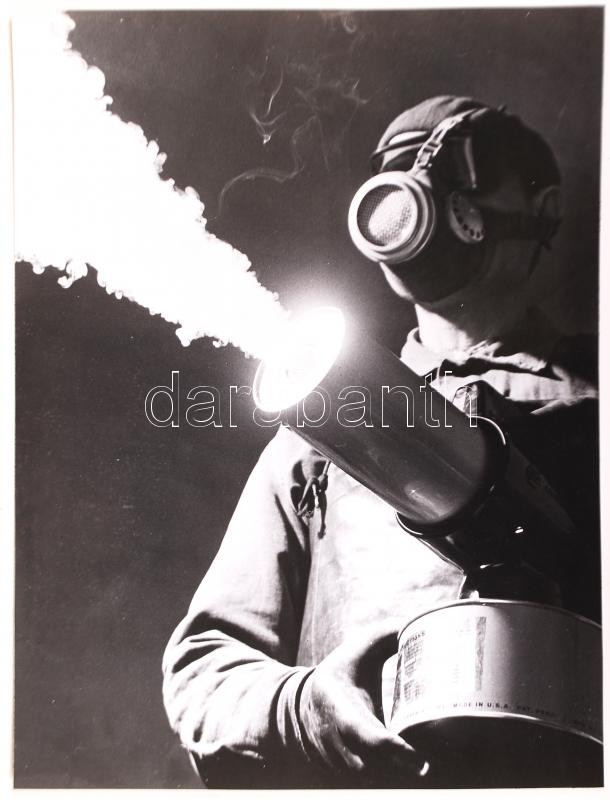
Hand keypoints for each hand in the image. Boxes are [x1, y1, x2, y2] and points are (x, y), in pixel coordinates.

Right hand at [298, 619, 428, 778]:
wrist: (305, 702)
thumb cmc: (342, 673)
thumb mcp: (359, 651)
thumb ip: (388, 637)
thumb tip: (418, 622)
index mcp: (345, 711)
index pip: (372, 738)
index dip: (396, 751)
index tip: (423, 763)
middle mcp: (343, 744)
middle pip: (378, 769)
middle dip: (405, 771)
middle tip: (438, 767)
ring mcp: (343, 765)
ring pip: (376, 781)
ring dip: (400, 778)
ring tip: (433, 770)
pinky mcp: (349, 776)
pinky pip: (375, 784)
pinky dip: (393, 779)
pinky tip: (414, 771)